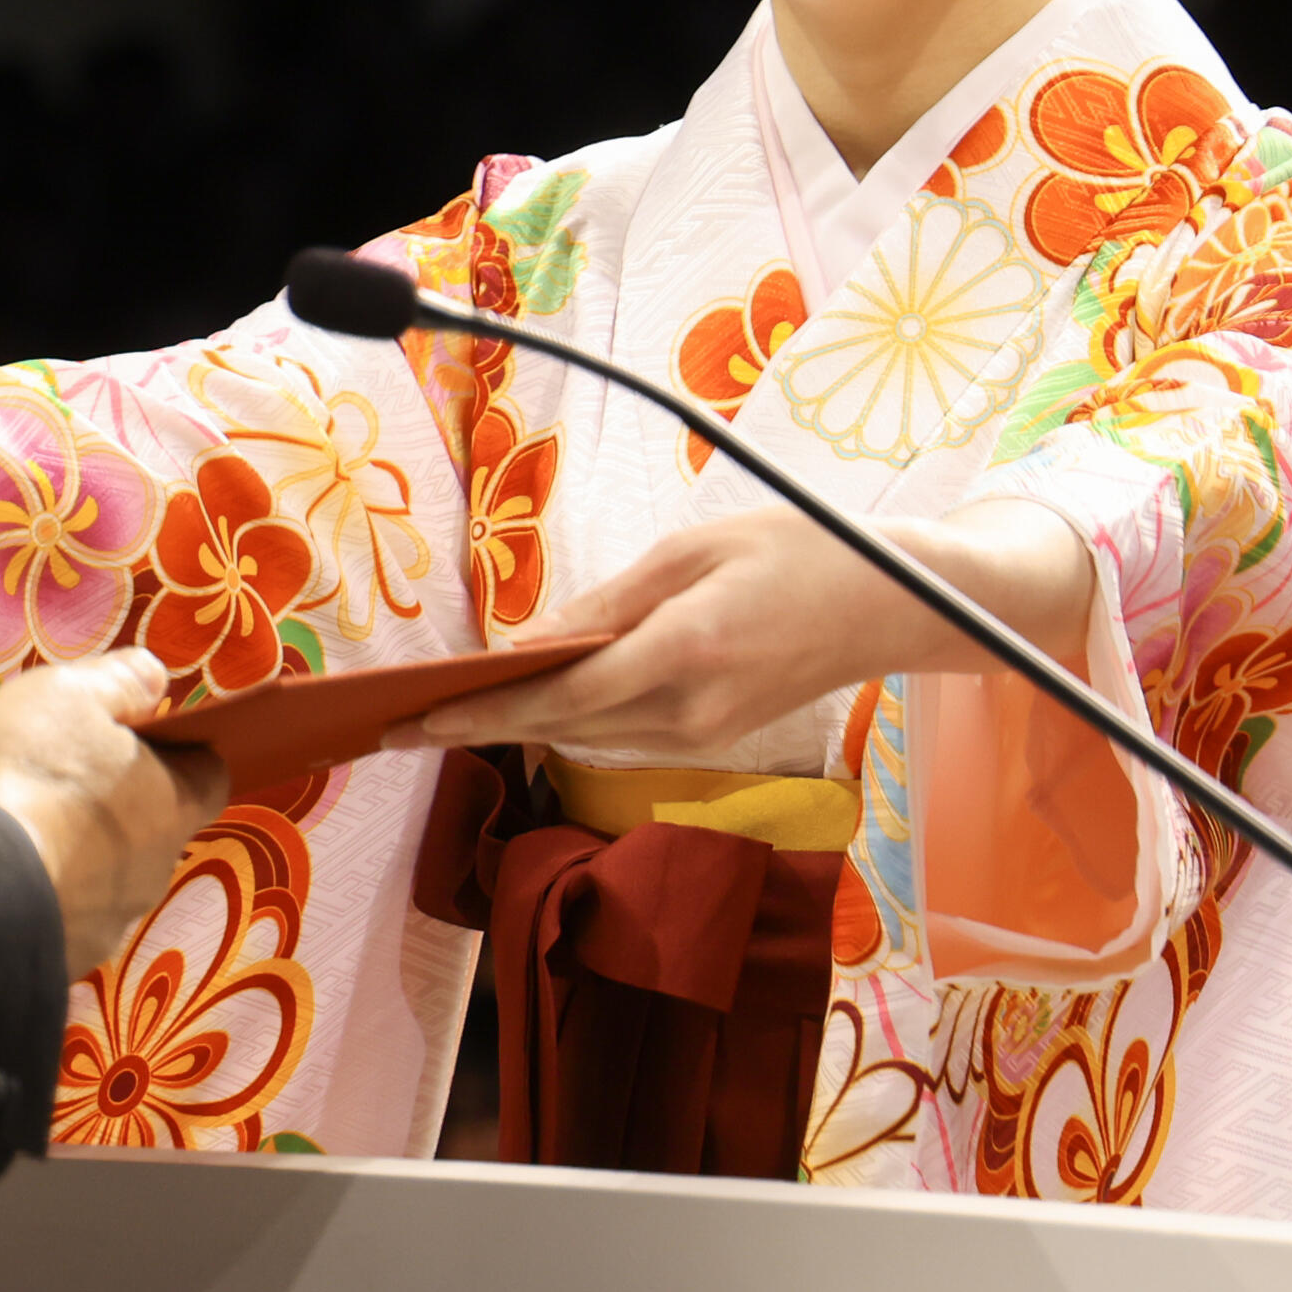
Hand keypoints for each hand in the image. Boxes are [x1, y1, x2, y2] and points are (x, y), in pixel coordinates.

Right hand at [0, 651, 226, 971]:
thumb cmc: (26, 775)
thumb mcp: (68, 694)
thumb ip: (119, 680)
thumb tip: (155, 678)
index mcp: (172, 806)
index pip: (209, 777)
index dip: (181, 753)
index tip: (140, 736)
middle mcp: (153, 872)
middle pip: (153, 829)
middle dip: (117, 805)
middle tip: (60, 777)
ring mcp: (108, 924)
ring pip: (104, 879)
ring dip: (75, 854)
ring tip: (18, 827)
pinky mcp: (62, 959)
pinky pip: (59, 919)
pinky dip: (39, 895)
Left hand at [444, 502, 1096, 771]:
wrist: (888, 606)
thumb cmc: (794, 554)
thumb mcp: (694, 551)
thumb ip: (611, 602)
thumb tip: (536, 644)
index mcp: (687, 651)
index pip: (565, 697)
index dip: (488, 713)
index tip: (422, 720)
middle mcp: (691, 710)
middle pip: (564, 729)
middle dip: (484, 726)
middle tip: (402, 726)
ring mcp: (705, 736)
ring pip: (589, 738)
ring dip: (523, 727)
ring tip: (449, 711)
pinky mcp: (713, 740)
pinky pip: (623, 734)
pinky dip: (573, 721)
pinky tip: (534, 701)